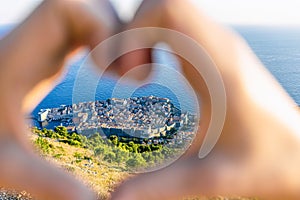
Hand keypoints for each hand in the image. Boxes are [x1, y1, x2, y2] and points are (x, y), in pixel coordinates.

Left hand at [0, 0, 119, 198]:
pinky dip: (105, 46)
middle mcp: (34, 39)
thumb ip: (47, 183)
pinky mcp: (50, 51)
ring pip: (92, 17)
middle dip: (116, 35)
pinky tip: (108, 74)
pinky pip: (86, 33)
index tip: (109, 69)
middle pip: (89, 8)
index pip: (66, 7)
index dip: (99, 26)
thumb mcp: (5, 163)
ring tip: (124, 76)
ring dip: (114, 41)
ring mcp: (44, 42)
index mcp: (20, 53)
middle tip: (127, 76)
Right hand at [111, 0, 299, 198]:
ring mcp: (218, 46)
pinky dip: (153, 42)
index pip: (171, 10)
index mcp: (218, 65)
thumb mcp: (213, 177)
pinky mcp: (215, 54)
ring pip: (168, 13)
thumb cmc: (269, 163)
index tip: (128, 74)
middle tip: (128, 77)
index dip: (136, 31)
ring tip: (137, 76)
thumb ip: (160, 187)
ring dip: (142, 38)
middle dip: (133, 34)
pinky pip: (177, 28)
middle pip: (163, 5)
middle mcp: (219, 46)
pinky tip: (151, 73)